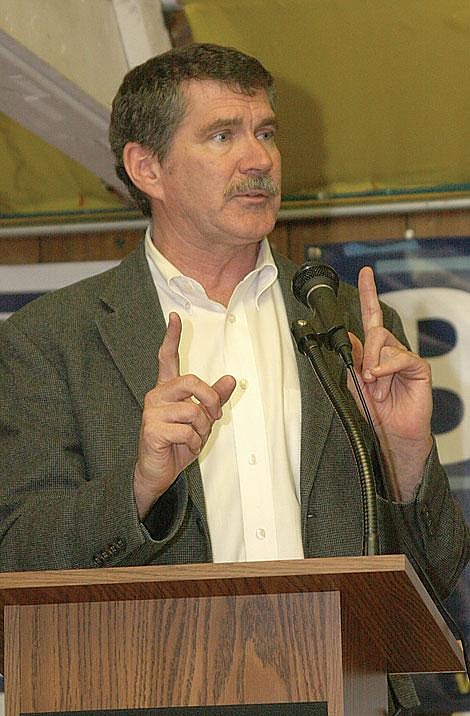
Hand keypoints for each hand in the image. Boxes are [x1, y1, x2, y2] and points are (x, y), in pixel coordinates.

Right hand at [134, 312, 235, 518]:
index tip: (175, 317)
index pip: (167, 358)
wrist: (157, 472)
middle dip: (210, 401)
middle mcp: (157, 395)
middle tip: (214, 418)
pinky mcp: (152, 429)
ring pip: (194, 410)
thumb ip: (214, 399)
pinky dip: (194, 443)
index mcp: (167, 390)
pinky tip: (184, 447)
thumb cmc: (178, 443)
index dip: (171, 337)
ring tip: (193, 438)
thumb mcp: (201, 420)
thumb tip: (230, 378)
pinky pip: (187, 430)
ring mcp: (152, 412)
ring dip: (202, 430)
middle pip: (192, 381)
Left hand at [348, 267, 432, 498]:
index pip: (370, 317)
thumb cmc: (374, 411)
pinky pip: (400, 357)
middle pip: (374, 332)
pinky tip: (382, 380)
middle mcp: (389, 351)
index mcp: (373, 351)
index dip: (368, 294)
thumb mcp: (353, 382)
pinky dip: (387, 368)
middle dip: (366, 354)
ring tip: (377, 390)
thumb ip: (351, 358)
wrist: (390, 433)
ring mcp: (404, 358)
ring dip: (375, 369)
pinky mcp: (418, 368)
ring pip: (384, 345)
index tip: (366, 273)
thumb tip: (349, 336)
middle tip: (366, 377)